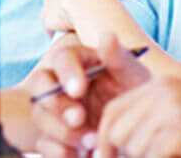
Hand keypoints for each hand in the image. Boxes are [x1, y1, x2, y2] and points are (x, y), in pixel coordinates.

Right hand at [29, 33, 149, 157]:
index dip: (67, 72)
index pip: (62, 57)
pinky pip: (44, 144)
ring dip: (63, 131)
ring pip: (41, 115)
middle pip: (41, 84)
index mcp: (78, 62)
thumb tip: (107, 35)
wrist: (139, 137)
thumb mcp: (133, 79)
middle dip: (57, 103)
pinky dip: (59, 151)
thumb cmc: (134, 98)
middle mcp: (59, 82)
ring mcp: (53, 110)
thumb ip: (119, 59)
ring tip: (92, 142)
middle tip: (80, 118)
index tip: (79, 89)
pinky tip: (80, 155)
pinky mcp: (52, 137)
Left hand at [97, 76, 180, 157]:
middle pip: (121, 131)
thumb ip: (146, 121)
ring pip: (136, 148)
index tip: (101, 157)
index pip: (114, 111)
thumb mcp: (175, 115)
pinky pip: (155, 154)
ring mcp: (178, 111)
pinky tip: (176, 156)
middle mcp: (164, 94)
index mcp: (157, 87)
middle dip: (126, 155)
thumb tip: (102, 149)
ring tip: (169, 153)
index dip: (104, 139)